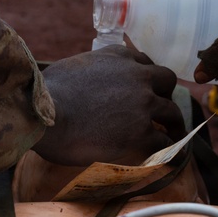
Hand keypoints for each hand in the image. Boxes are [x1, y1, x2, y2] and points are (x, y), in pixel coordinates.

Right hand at [32, 45, 184, 166]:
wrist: (43, 113)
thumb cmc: (46, 92)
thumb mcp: (74, 67)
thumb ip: (92, 72)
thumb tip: (86, 85)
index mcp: (119, 57)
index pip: (145, 62)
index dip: (147, 78)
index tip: (146, 88)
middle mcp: (137, 76)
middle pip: (167, 81)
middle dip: (166, 95)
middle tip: (161, 109)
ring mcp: (142, 103)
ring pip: (172, 112)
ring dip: (174, 124)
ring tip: (174, 135)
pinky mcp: (140, 132)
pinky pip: (163, 141)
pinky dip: (170, 151)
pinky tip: (172, 159)